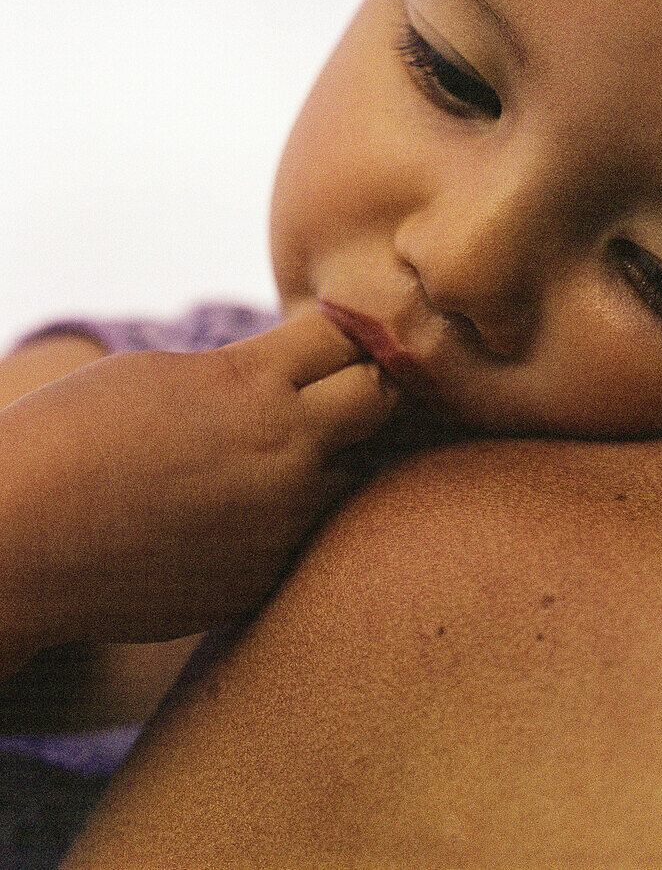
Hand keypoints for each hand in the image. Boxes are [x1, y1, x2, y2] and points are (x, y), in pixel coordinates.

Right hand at [0, 305, 399, 660]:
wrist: (16, 544)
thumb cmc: (71, 438)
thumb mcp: (160, 375)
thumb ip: (241, 372)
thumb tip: (291, 375)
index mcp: (252, 384)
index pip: (348, 333)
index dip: (338, 330)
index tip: (323, 340)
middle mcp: (285, 452)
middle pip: (380, 400)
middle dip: (363, 386)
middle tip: (327, 391)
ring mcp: (281, 522)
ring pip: (354, 474)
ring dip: (333, 457)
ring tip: (271, 455)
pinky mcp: (264, 575)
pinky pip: (305, 533)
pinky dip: (287, 516)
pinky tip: (231, 513)